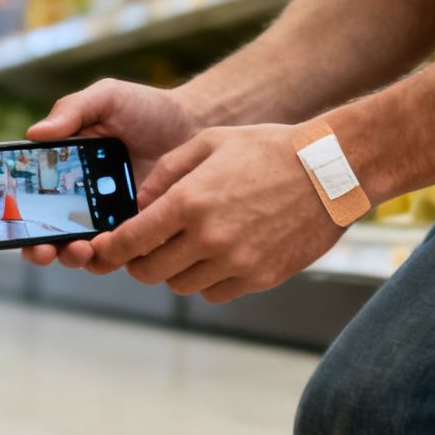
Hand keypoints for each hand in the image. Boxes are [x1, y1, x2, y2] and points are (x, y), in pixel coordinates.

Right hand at [19, 79, 204, 269]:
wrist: (195, 123)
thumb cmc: (146, 108)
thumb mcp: (106, 98)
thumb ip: (71, 110)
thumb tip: (34, 133)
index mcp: (63, 170)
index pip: (30, 199)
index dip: (16, 217)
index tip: (13, 223)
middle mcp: (80, 200)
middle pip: (48, 235)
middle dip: (40, 249)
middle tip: (45, 250)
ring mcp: (108, 219)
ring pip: (82, 251)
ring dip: (74, 257)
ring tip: (81, 249)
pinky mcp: (137, 230)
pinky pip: (120, 253)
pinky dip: (113, 256)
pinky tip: (117, 246)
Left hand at [82, 124, 343, 303]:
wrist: (332, 169)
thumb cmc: (268, 149)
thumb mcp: (209, 142)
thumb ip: (165, 173)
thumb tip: (138, 205)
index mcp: (189, 201)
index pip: (131, 240)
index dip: (109, 250)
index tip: (102, 251)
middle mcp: (208, 237)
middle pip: (150, 271)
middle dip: (139, 262)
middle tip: (144, 249)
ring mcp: (236, 261)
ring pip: (181, 286)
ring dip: (174, 271)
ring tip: (186, 248)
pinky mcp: (260, 277)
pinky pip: (215, 292)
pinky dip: (207, 280)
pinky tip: (216, 257)